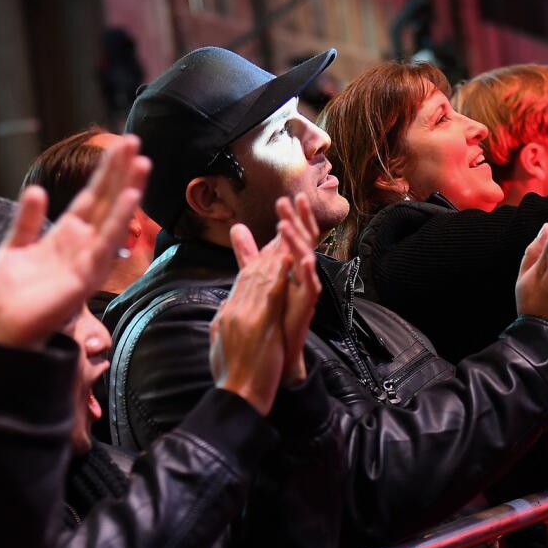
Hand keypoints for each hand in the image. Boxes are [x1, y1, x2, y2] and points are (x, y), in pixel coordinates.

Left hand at [0, 135, 149, 349]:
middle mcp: (80, 246)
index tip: (119, 145)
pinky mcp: (85, 277)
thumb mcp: (12, 249)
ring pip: (112, 218)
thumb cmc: (6, 299)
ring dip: (128, 189)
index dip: (104, 172)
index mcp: (63, 237)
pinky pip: (105, 244)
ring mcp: (85, 261)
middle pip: (105, 201)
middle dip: (120, 172)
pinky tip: (130, 197)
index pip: (90, 198)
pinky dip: (119, 220)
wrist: (2, 333)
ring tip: (142, 161)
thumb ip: (26, 222)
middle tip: (136, 140)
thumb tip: (37, 190)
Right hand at [211, 244, 291, 414]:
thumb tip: (222, 315)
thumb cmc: (230, 380)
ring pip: (261, 276)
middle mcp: (235, 310)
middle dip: (267, 249)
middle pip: (252, 273)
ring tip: (286, 233)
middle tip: (281, 228)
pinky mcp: (260, 323)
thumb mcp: (221, 347)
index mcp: (228, 316)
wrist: (235, 398)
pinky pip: (272, 293)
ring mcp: (246, 315)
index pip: (242, 283)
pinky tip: (289, 258)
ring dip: (275, 252)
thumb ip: (223, 327)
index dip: (256, 261)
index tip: (268, 247)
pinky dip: (281, 273)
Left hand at [233, 194, 323, 384]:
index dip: (292, 217)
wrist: (277, 350)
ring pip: (306, 259)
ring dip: (297, 241)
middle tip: (293, 199)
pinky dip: (307, 274)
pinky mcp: (306, 306)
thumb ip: (248, 252)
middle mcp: (300, 274)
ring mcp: (304, 289)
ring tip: (286, 225)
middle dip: (298, 220)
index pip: (293, 236)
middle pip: (303, 241)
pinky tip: (306, 261)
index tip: (288, 197)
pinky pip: (310, 286)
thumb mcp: (257, 275)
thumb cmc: (271, 311)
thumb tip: (237, 227)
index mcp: (289, 266)